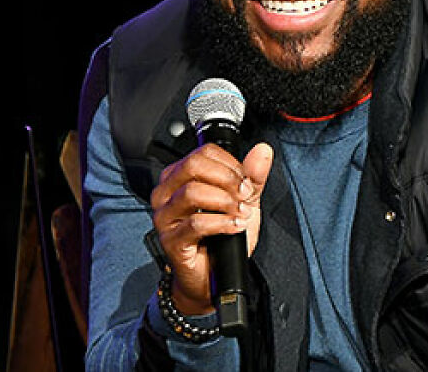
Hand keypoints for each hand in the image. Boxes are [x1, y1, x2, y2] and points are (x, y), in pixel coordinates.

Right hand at [149, 142, 273, 313]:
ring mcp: (165, 216)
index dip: (231, 164)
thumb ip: (253, 176)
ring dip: (224, 202)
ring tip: (240, 213)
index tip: (247, 180)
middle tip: (244, 195)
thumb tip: (262, 151)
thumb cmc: (222, 236)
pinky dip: (221, 223)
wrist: (213, 276)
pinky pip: (195, 223)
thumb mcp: (244, 202)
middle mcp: (167, 193)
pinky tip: (233, 227)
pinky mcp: (170, 239)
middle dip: (227, 178)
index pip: (203, 153)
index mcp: (180, 177)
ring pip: (192, 192)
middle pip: (193, 165)